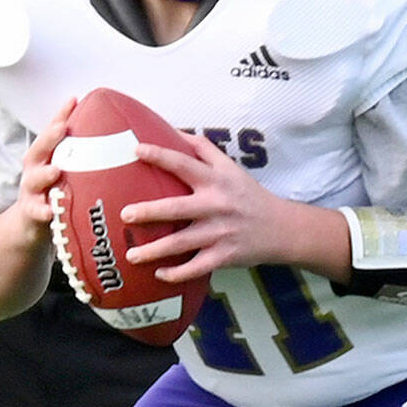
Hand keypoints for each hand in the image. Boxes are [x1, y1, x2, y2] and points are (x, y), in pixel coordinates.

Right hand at [2, 97, 75, 239]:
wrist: (28, 223)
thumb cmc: (53, 190)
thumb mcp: (66, 170)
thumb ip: (83, 154)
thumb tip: (115, 133)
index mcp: (45, 156)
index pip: (53, 131)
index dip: (61, 115)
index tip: (74, 100)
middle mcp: (34, 169)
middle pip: (38, 149)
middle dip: (49, 138)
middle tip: (61, 128)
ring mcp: (31, 190)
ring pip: (34, 179)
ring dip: (44, 174)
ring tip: (55, 171)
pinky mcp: (30, 211)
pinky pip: (36, 211)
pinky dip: (42, 210)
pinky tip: (50, 211)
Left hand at [120, 132, 293, 282]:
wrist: (281, 228)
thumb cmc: (248, 194)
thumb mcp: (230, 167)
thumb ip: (203, 149)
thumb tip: (174, 131)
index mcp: (216, 180)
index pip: (184, 164)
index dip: (160, 155)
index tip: (137, 151)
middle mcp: (216, 205)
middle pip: (177, 208)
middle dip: (149, 212)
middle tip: (125, 214)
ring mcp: (220, 232)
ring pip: (182, 243)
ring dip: (155, 250)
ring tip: (131, 255)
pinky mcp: (224, 256)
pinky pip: (196, 267)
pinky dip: (177, 273)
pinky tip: (159, 275)